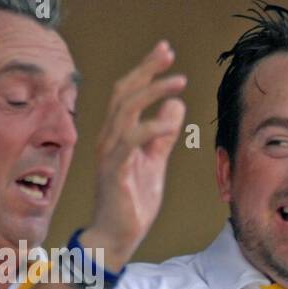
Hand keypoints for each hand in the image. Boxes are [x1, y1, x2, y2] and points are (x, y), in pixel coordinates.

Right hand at [85, 41, 186, 270]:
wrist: (116, 237)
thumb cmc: (132, 201)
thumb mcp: (154, 163)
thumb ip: (163, 136)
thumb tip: (176, 106)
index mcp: (117, 134)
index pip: (128, 93)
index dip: (145, 70)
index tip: (165, 52)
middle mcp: (109, 137)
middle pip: (124, 92)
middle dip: (146, 69)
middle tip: (168, 52)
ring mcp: (109, 153)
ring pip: (125, 110)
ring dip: (152, 92)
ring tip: (179, 82)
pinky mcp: (114, 171)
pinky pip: (129, 142)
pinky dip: (150, 128)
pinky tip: (169, 121)